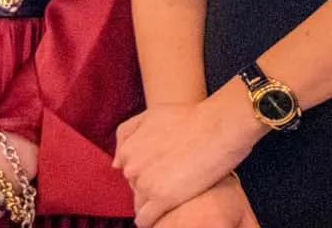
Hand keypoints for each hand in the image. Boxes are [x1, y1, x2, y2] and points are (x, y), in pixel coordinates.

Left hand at [115, 86, 262, 227]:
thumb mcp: (150, 115)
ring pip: (141, 204)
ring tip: (172, 197)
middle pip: (135, 187)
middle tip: (172, 180)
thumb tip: (115, 163)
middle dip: (150, 185)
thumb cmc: (189, 118)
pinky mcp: (163, 198)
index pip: (130, 171)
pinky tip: (164, 218)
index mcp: (128, 150)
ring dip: (153, 203)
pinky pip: (147, 219)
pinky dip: (152, 221)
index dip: (147, 172)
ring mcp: (146, 183)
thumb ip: (127, 134)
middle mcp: (131, 167)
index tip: (162, 171)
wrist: (216, 127)